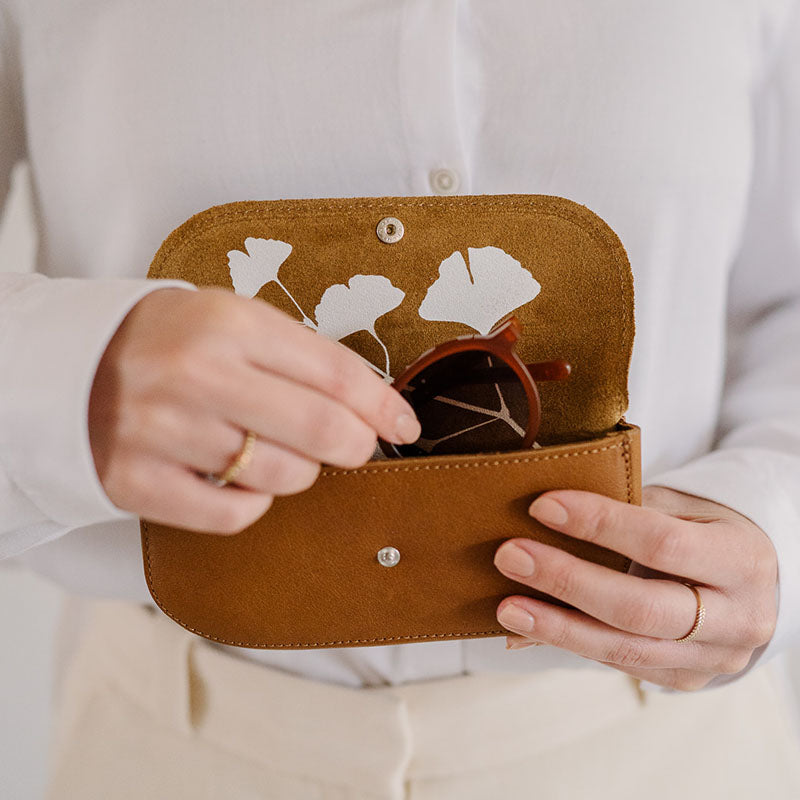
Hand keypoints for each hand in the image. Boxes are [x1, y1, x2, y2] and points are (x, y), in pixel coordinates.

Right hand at [88, 286, 420, 533]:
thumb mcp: (233, 320)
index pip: (335, 373)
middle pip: (321, 431)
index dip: (383, 405)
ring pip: (284, 476)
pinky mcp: (138, 482)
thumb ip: (300, 356)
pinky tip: (241, 477)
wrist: (74, 363)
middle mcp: (196, 376)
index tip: (403, 424)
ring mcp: (163, 432)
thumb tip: (372, 403)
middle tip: (356, 446)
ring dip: (300, 470)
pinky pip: (235, 514)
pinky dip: (254, 501)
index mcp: (228, 324)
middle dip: (356, 445)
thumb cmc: (169, 340)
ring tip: (276, 449)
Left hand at [493, 485, 777, 690]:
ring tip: (507, 607)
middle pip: (641, 608)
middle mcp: (737, 617)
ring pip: (624, 648)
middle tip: (511, 556)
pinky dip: (569, 643)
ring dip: (557, 627)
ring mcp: (713, 658)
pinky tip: (527, 628)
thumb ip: (624, 513)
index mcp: (740, 558)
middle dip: (568, 581)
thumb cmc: (700, 528)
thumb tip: (544, 518)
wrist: (747, 581)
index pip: (662, 542)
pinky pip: (617, 662)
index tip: (543, 506)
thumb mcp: (679, 507)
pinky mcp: (684, 679)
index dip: (600, 524)